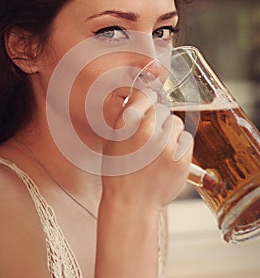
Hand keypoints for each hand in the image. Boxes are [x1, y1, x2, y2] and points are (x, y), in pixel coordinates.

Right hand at [101, 89, 193, 211]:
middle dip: (159, 120)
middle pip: (163, 109)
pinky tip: (169, 156)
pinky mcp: (181, 159)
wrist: (131, 204)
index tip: (150, 104)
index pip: (146, 95)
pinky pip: (187, 139)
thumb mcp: (112, 142)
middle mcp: (146, 131)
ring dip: (170, 131)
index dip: (149, 100)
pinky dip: (180, 145)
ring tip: (160, 148)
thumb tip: (140, 99)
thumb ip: (125, 119)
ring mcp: (166, 145)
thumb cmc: (119, 174)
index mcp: (126, 124)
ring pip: (176, 123)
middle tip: (153, 135)